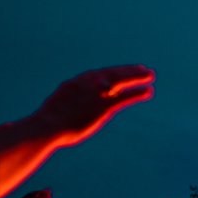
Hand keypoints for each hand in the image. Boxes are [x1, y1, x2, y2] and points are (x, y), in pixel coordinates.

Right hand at [37, 66, 154, 149]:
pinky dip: (137, 94)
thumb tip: (69, 113)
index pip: (98, 74)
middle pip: (112, 73)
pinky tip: (148, 92)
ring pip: (121, 80)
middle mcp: (87, 84)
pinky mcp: (104, 106)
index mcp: (76, 83)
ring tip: (150, 76)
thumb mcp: (59, 109)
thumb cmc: (49, 124)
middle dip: (128, 71)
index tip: (122, 71)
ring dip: (136, 77)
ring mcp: (96, 94)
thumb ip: (70, 105)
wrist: (46, 127)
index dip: (113, 72)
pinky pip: (124, 97)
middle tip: (143, 70)